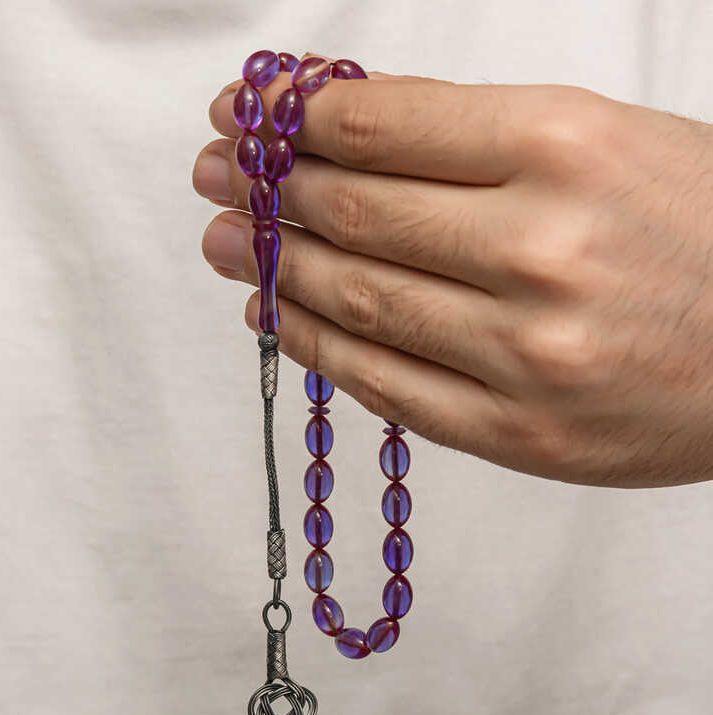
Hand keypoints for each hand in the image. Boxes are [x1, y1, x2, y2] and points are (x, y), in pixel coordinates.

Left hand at [192, 63, 712, 487]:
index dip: (291, 117)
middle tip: (217, 176)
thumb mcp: (603, 143)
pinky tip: (275, 316)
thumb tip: (344, 137)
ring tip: (225, 244)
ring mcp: (525, 353)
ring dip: (272, 267)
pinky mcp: (518, 435)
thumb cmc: (698, 231)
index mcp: (564, 147)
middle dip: (266, 189)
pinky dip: (315, 346)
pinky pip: (386, 385)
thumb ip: (473, 141)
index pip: (380, 126)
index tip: (246, 112)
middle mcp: (538, 249)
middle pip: (354, 213)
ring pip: (357, 301)